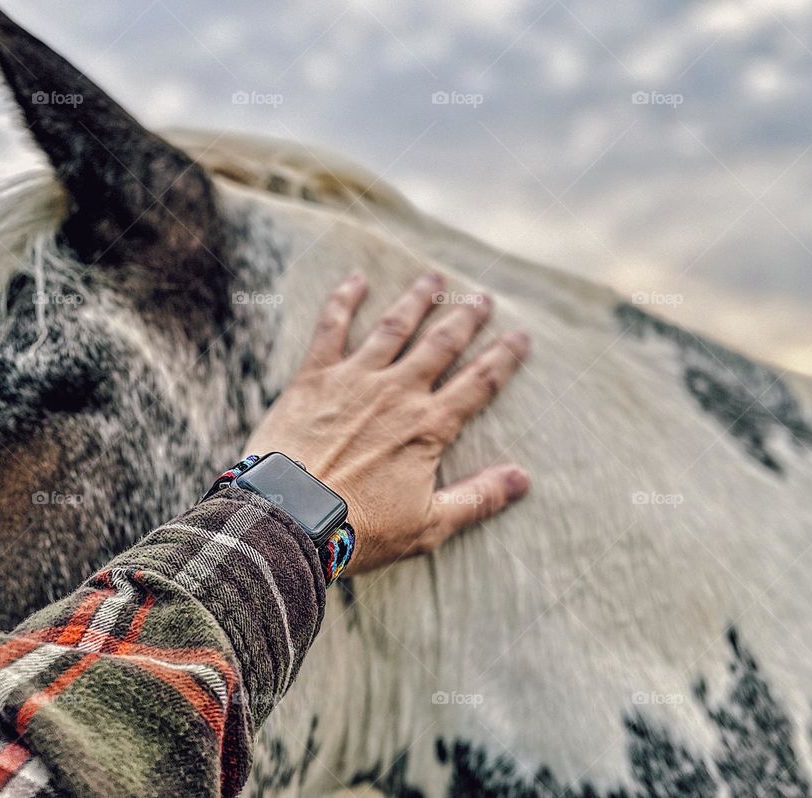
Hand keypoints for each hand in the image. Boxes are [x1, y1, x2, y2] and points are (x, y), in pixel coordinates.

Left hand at [243, 272, 530, 573]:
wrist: (288, 517)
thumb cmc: (359, 528)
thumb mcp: (428, 525)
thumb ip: (477, 498)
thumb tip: (522, 480)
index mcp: (428, 426)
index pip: (478, 383)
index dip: (504, 357)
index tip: (521, 335)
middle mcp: (397, 392)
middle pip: (441, 345)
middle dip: (465, 318)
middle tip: (482, 297)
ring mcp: (355, 379)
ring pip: (394, 327)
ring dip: (416, 300)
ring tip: (433, 278)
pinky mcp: (315, 377)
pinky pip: (332, 327)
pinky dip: (344, 300)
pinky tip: (356, 279)